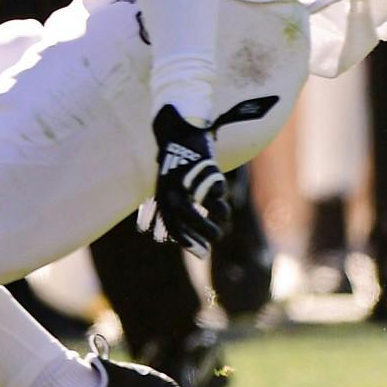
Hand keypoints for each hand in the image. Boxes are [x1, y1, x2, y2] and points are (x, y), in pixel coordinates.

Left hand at [148, 104, 228, 257]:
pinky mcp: (206, 166)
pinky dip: (222, 196)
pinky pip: (219, 189)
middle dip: (206, 230)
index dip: (188, 240)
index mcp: (163, 194)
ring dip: (219, 213)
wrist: (178, 135)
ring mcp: (190, 177)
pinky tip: (222, 198)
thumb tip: (185, 239)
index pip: (173, 224)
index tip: (202, 251)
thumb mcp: (167, 188)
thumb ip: (174, 210)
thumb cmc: (174, 168)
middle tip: (218, 237)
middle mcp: (174, 187)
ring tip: (222, 216)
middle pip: (190, 216)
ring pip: (209, 203)